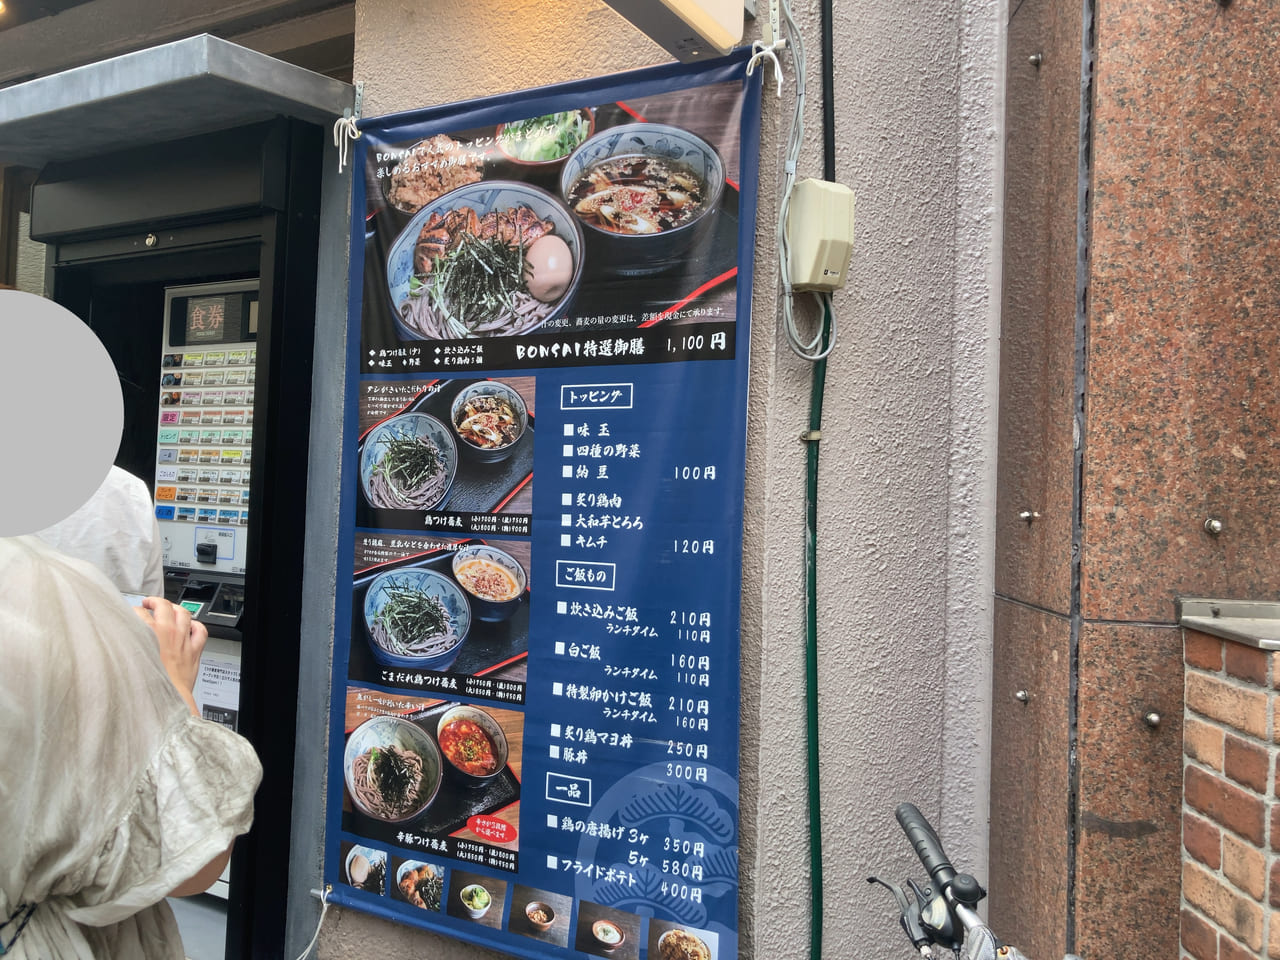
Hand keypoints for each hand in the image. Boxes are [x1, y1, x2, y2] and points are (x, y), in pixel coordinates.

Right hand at [134, 597, 205, 714]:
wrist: (167, 700)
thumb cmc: (146, 686)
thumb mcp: (125, 664)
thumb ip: (123, 649)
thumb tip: (114, 644)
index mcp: (149, 634)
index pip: (139, 612)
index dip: (133, 611)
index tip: (131, 614)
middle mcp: (169, 633)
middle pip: (163, 606)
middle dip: (154, 602)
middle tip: (148, 604)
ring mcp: (183, 640)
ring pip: (184, 614)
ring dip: (176, 609)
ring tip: (169, 609)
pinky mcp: (194, 651)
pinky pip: (200, 631)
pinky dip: (196, 626)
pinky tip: (192, 626)